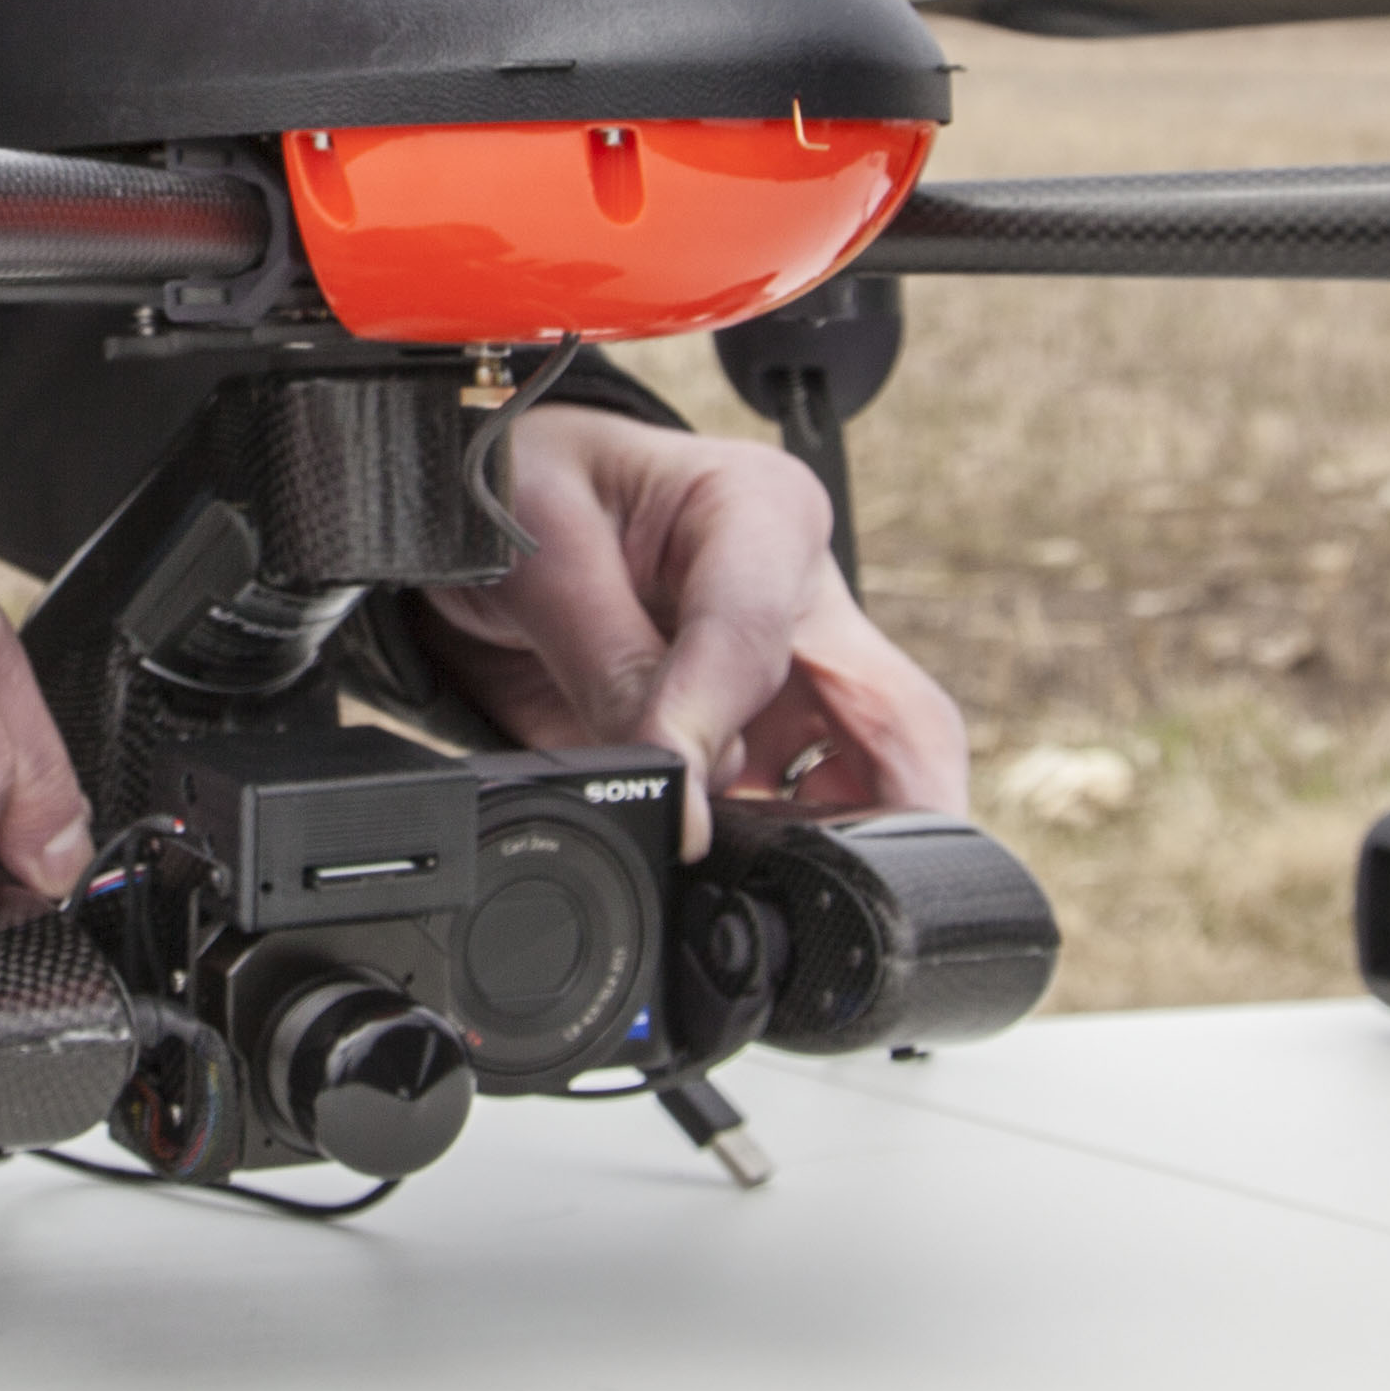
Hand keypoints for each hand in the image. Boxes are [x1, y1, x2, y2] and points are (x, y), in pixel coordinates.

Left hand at [402, 400, 970, 855]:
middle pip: (899, 724)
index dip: (712, 731)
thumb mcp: (544, 557)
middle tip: (858, 899)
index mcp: (762, 512)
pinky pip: (804, 814)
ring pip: (876, 782)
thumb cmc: (524, 489)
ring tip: (770, 901)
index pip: (755, 638)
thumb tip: (667, 790)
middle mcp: (801, 597)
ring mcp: (792, 675)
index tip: (675, 808)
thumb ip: (609, 672)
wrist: (489, 512)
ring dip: (839, 852)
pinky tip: (738, 890)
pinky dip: (783, 859)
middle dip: (900, 823)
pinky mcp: (760, 735)